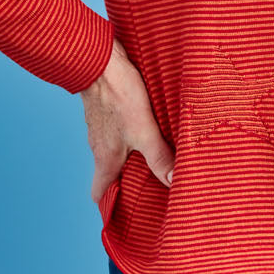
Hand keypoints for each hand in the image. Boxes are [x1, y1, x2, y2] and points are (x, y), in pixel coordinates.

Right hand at [79, 36, 175, 205]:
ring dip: (129, 154)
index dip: (109, 206)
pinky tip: (147, 123)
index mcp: (105, 158)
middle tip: (148, 185)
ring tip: (154, 155)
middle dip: (126, 180)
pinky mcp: (105, 107)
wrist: (99, 59)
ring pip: (113, 148)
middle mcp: (98, 145)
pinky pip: (116, 127)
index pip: (99, 193)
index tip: (121, 214)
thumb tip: (175, 183)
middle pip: (109, 172)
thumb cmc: (118, 96)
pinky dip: (128, 132)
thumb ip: (159, 157)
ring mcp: (100, 126)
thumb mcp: (144, 131)